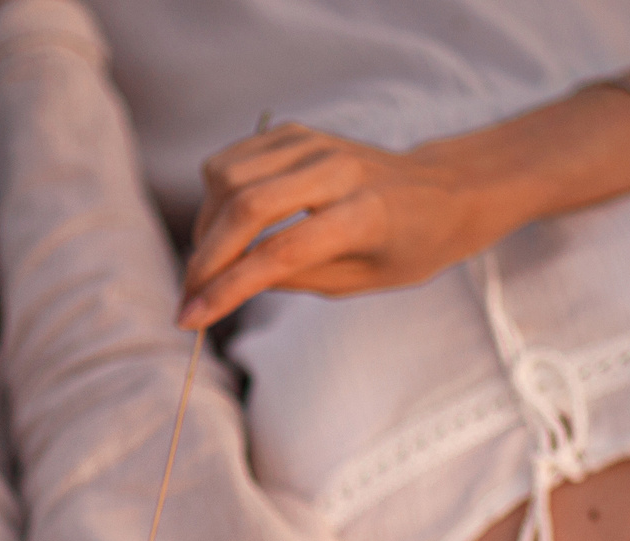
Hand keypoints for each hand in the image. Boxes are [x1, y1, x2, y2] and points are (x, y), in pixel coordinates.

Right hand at [177, 124, 504, 329]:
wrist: (442, 191)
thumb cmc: (408, 245)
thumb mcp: (359, 280)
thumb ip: (295, 279)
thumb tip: (226, 285)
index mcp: (363, 215)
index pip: (279, 252)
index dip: (227, 289)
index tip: (190, 319)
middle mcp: (336, 169)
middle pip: (244, 207)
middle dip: (205, 259)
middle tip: (187, 298)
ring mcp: (313, 143)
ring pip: (228, 176)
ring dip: (205, 226)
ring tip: (209, 263)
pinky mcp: (296, 132)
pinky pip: (234, 159)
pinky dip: (216, 196)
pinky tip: (223, 226)